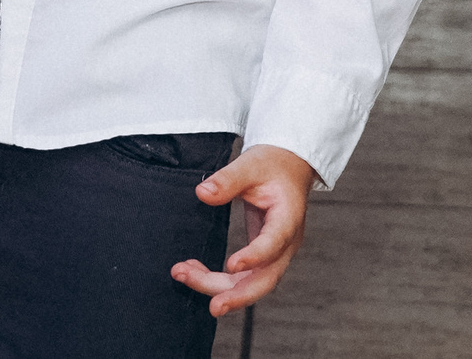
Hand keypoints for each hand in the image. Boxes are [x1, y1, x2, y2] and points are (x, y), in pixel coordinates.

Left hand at [172, 144, 314, 316]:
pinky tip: (193, 270)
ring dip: (219, 287)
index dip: (254, 256)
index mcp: (288, 218)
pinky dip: (218, 279)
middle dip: (237, 294)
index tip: (231, 265)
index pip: (274, 243)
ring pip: (251, 283)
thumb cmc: (273, 165)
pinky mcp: (262, 256)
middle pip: (264, 279)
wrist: (288, 168)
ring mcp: (275, 253)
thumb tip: (202, 193)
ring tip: (183, 274)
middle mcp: (285, 243)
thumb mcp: (251, 164)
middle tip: (212, 307)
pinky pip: (243, 277)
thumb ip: (228, 179)